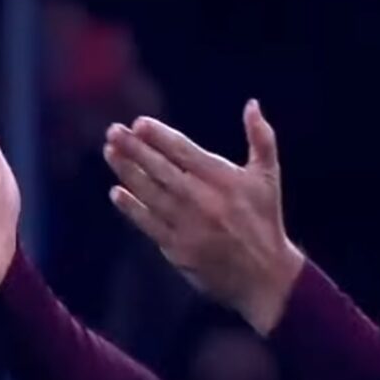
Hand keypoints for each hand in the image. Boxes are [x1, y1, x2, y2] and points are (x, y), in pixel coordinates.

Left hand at [103, 99, 303, 333]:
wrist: (264, 275)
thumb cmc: (264, 220)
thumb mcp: (269, 177)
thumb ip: (262, 138)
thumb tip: (252, 104)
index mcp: (222, 179)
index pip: (183, 151)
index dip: (158, 136)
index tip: (138, 123)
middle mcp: (202, 199)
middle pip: (160, 169)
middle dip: (134, 148)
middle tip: (113, 131)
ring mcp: (187, 225)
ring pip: (149, 193)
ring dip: (127, 172)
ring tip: (111, 153)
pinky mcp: (177, 249)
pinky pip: (148, 223)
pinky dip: (131, 207)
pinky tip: (117, 192)